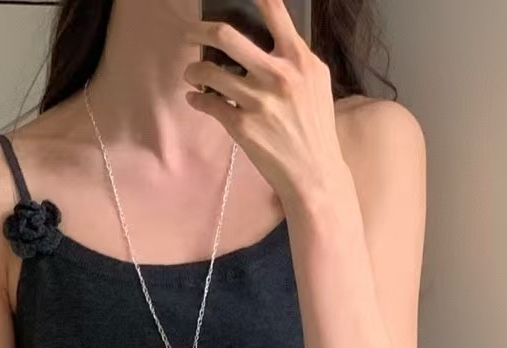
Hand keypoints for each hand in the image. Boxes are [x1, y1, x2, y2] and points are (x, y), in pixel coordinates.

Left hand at [182, 0, 351, 216]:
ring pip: (209, 71)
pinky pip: (207, 103)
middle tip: (192, 34)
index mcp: (298, 58)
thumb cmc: (315, 126)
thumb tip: (268, 38)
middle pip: (226, 35)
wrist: (314, 172)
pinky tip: (195, 98)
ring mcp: (257, 101)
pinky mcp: (241, 126)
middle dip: (200, 31)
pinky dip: (197, 98)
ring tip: (191, 72)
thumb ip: (294, 57)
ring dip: (193, 70)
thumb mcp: (315, 82)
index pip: (274, 10)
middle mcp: (277, 74)